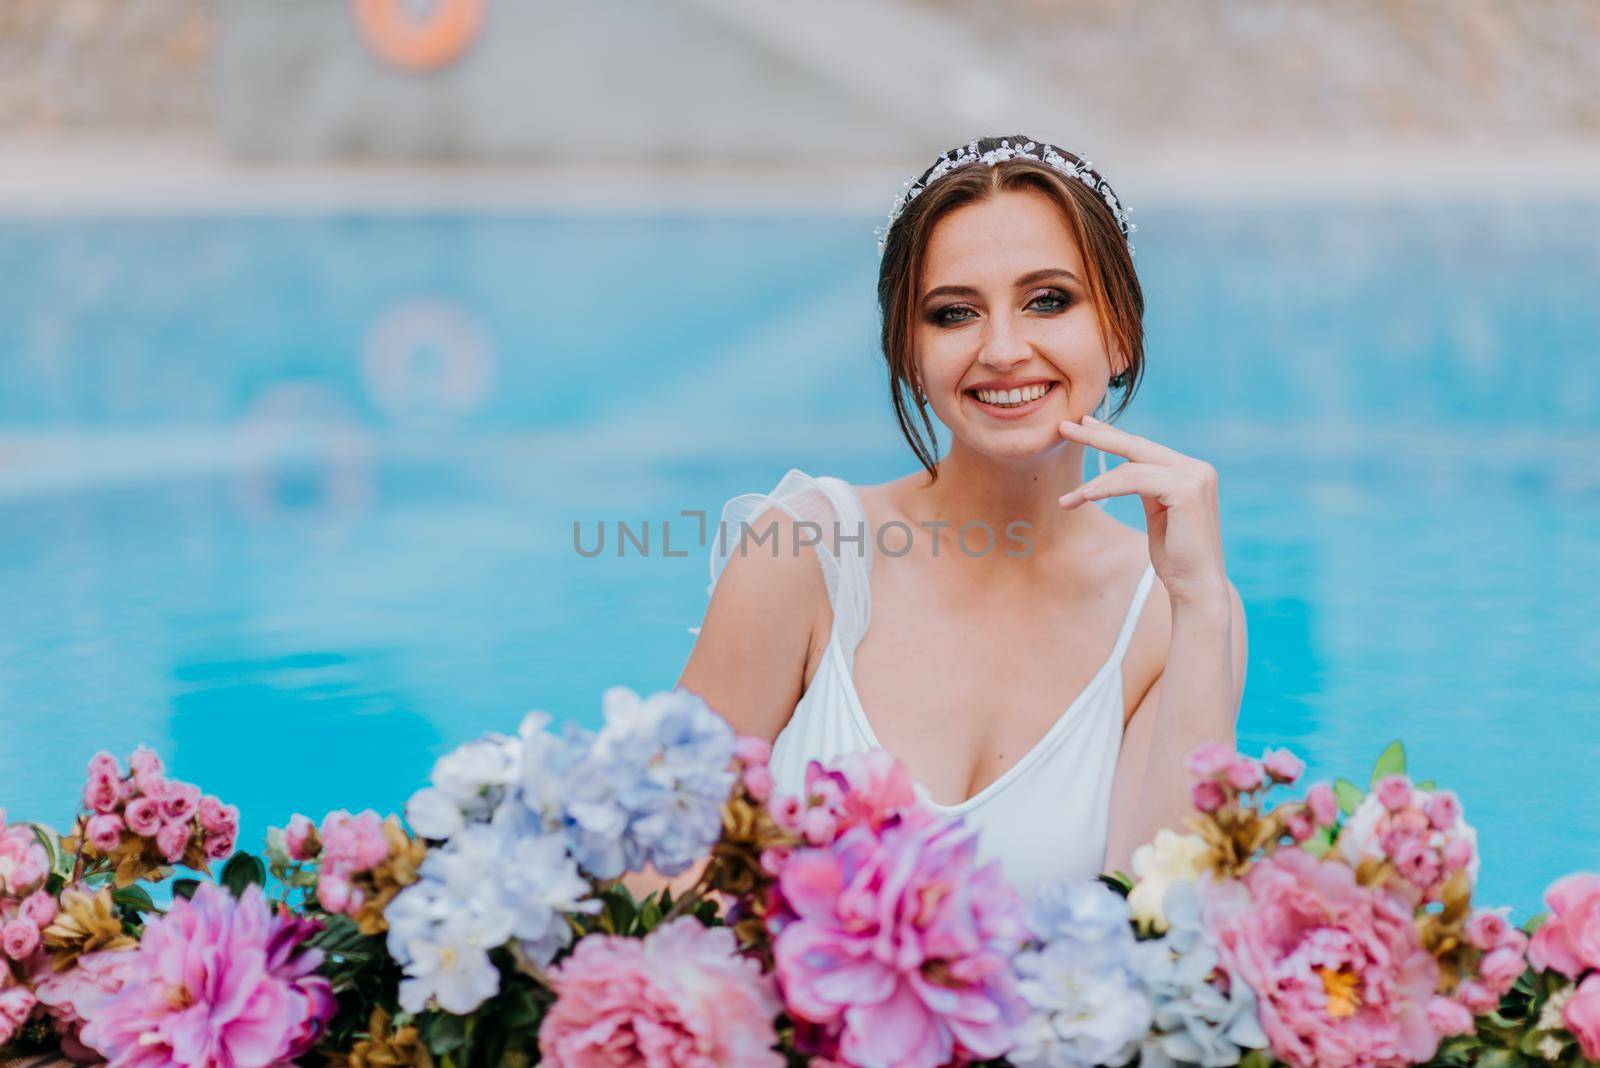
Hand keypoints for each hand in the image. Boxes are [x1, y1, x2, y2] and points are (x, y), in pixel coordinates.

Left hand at [1056, 415, 1227, 606]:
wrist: (1196, 587)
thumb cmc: (1175, 557)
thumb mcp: (1157, 513)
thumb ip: (1146, 487)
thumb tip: (1121, 471)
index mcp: (1191, 471)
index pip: (1144, 448)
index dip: (1112, 435)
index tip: (1084, 425)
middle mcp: (1197, 469)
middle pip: (1137, 446)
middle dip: (1098, 437)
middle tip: (1064, 427)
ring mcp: (1195, 477)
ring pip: (1130, 468)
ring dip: (1094, 485)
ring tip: (1067, 500)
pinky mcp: (1187, 491)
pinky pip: (1135, 481)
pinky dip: (1106, 488)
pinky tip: (1085, 497)